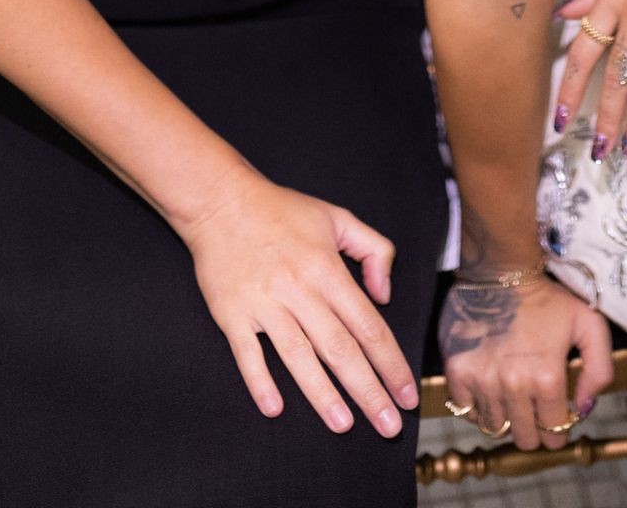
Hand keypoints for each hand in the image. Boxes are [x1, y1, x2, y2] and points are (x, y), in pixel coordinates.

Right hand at [178, 167, 418, 437]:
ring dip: (323, 395)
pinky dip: (260, 381)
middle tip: (388, 426)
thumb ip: (374, 250)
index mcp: (326, 268)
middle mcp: (298, 289)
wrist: (220, 201)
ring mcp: (264, 303)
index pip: (368, 325)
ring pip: (299, 357)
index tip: (406, 393)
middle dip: (368, 390)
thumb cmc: (282, 211)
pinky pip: (248, 354)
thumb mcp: (337, 217)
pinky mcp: (232, 314)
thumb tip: (384, 293)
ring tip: (344, 425)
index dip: (390, 362)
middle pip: (340, 348)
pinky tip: (274, 408)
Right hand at [440, 273, 612, 452]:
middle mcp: (513, 385)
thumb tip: (582, 410)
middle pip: (524, 437)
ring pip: (495, 428)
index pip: (554, 433)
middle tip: (534, 411)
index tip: (556, 418)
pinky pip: (466, 411)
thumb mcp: (589, 324)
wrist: (501, 271)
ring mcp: (482, 380)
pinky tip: (488, 391)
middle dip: (534, 429)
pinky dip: (477, 408)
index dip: (558, 429)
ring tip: (511, 399)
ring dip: (506, 419)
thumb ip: (599, 370)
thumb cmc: (547, 297)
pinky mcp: (457, 371)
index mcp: (547, 378)